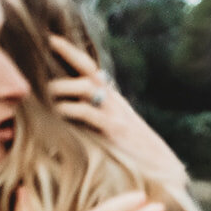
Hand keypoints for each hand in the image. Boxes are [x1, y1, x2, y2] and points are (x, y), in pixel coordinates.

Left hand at [45, 36, 187, 186]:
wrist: (165, 171)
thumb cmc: (137, 156)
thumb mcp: (117, 132)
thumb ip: (97, 120)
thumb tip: (65, 116)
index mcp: (114, 101)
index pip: (91, 70)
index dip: (72, 53)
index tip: (52, 39)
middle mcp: (115, 102)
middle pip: (88, 70)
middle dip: (67, 55)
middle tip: (46, 52)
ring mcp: (116, 114)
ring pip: (85, 87)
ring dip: (62, 87)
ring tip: (48, 94)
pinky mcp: (115, 130)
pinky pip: (87, 112)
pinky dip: (69, 110)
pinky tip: (59, 113)